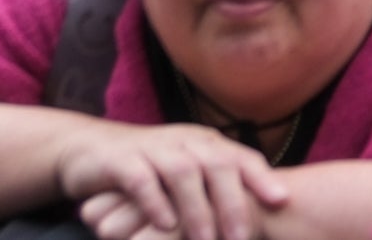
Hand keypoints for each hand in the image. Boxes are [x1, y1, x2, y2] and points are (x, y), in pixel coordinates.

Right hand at [54, 120, 289, 239]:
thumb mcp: (186, 174)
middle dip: (232, 202)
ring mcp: (152, 148)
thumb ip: (215, 191)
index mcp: (206, 144)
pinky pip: (141, 179)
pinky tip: (164, 225)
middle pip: (216, 164)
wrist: (89, 150)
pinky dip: (154, 202)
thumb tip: (254, 223)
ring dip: (196, 209)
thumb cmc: (148, 170)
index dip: (262, 177)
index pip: (241, 156)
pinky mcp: (120, 161)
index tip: (282, 201)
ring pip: (182, 172)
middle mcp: (184, 141)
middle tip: (241, 238)